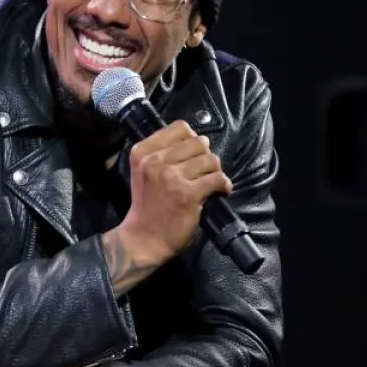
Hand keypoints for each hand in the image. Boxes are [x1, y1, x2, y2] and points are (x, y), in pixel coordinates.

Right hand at [107, 120, 231, 287]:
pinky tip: (220, 192)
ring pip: (210, 159)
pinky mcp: (188, 194)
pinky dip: (224, 185)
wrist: (144, 239)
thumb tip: (197, 140)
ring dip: (215, 171)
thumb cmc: (147, 207)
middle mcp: (155, 161)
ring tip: (210, 183)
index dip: (192, 139)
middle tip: (203, 172)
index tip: (193, 155)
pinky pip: (218, 178)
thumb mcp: (144, 172)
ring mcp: (171, 177)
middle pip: (198, 142)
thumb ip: (161, 153)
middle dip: (205, 157)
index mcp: (142, 152)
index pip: (179, 128)